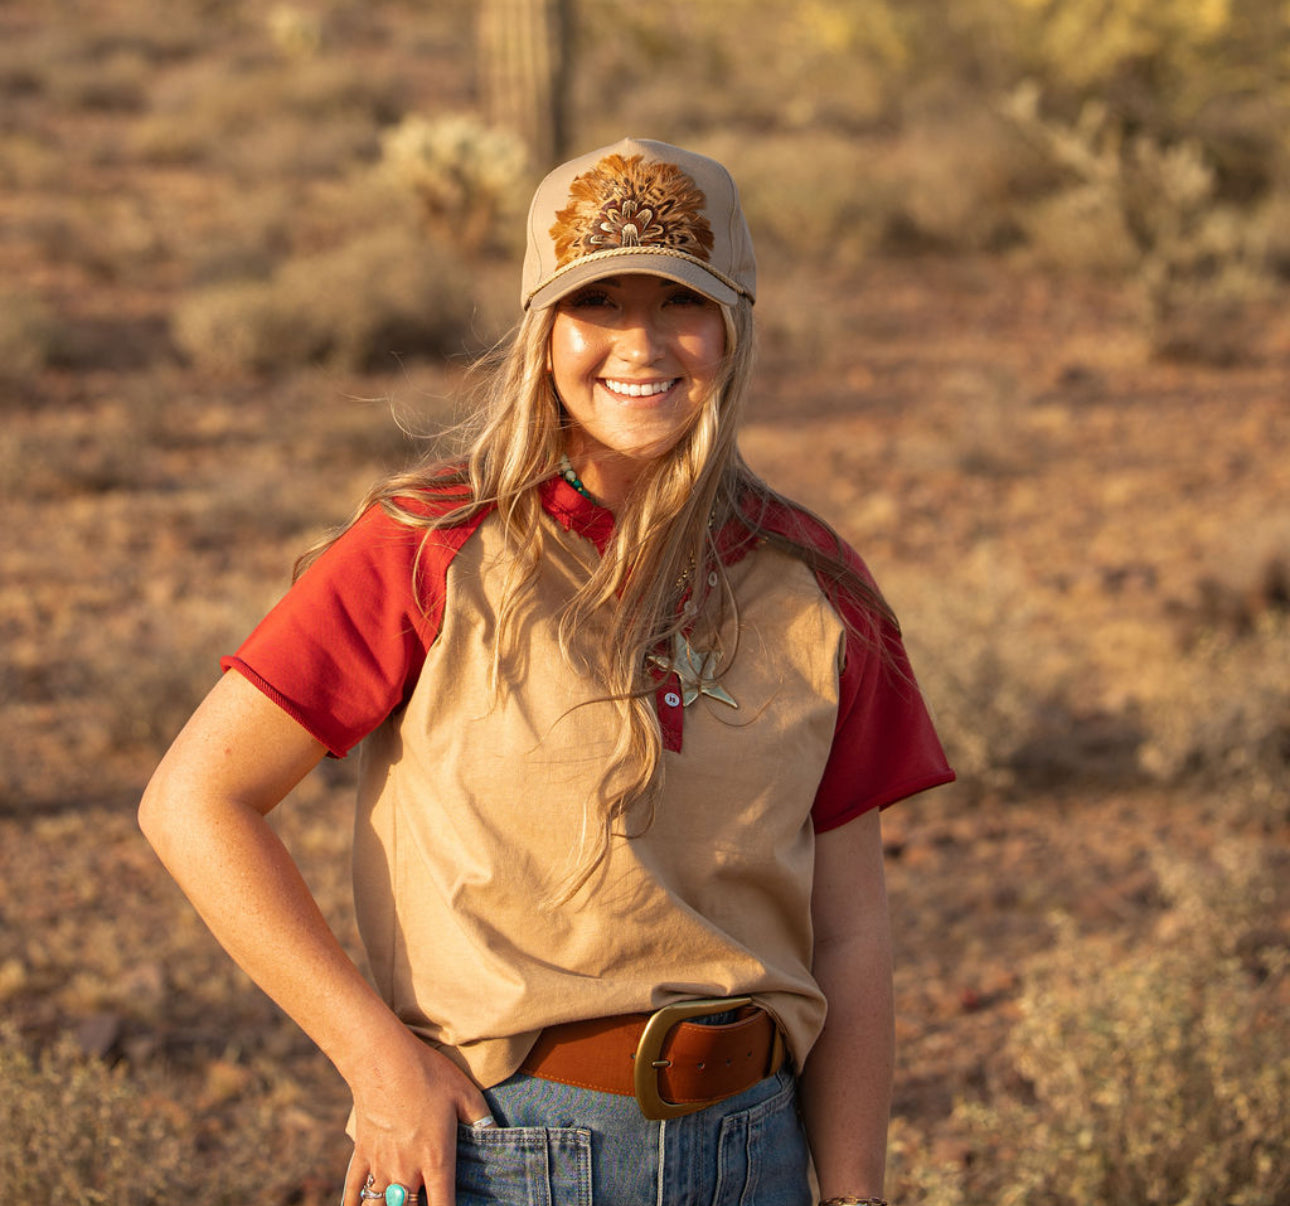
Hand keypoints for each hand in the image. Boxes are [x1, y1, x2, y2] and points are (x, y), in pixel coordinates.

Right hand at [342, 1028, 490, 1205]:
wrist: (382, 1059)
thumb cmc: (428, 1074)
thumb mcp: (466, 1094)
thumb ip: (483, 1120)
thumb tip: (499, 1137)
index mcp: (436, 1160)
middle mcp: (407, 1171)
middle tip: (425, 1201)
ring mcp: (380, 1165)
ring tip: (401, 1201)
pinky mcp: (361, 1154)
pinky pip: (353, 1192)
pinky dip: (354, 1205)